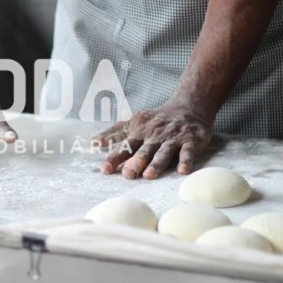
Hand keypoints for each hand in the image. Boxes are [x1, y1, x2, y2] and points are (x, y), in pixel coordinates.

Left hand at [91, 102, 211, 178]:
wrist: (189, 107)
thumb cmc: (156, 120)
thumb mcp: (133, 123)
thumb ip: (114, 133)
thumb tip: (92, 142)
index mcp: (140, 133)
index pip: (125, 146)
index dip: (115, 157)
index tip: (105, 169)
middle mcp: (155, 136)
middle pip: (144, 150)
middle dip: (135, 161)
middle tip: (128, 174)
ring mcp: (173, 138)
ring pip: (163, 152)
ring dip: (156, 163)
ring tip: (149, 175)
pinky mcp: (190, 141)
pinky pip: (188, 151)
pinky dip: (186, 160)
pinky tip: (182, 170)